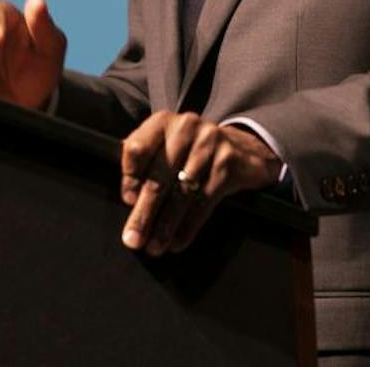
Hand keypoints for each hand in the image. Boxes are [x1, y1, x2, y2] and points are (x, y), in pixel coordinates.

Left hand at [119, 112, 281, 255]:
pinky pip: (204, 201)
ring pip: (181, 193)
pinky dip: (188, 226)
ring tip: (154, 247)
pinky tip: (178, 242)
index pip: (138, 148)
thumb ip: (144, 161)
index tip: (127, 201)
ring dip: (165, 226)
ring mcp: (209, 144)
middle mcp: (186, 127)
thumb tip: (128, 197)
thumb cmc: (191, 151)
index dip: (130, 177)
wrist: (241, 147)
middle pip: (159, 176)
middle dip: (144, 212)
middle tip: (133, 239)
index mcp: (162, 122)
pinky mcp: (228, 163)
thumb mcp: (166, 145)